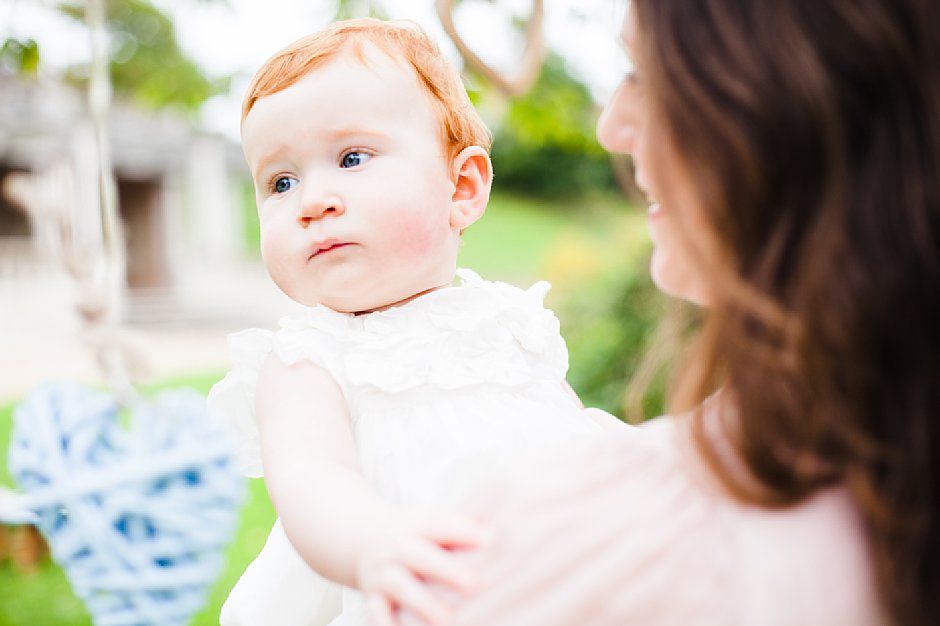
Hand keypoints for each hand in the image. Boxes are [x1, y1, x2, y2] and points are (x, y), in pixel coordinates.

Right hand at [358, 508, 487, 625]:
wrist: (359, 537)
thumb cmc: (415, 534)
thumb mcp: (434, 521)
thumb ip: (466, 525)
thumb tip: (511, 522)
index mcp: (416, 526)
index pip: (441, 526)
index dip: (464, 532)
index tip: (490, 539)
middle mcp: (396, 549)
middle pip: (419, 555)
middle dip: (445, 570)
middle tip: (474, 584)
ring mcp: (382, 575)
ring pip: (399, 586)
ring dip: (422, 603)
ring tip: (447, 620)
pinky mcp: (374, 600)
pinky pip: (376, 614)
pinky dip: (384, 623)